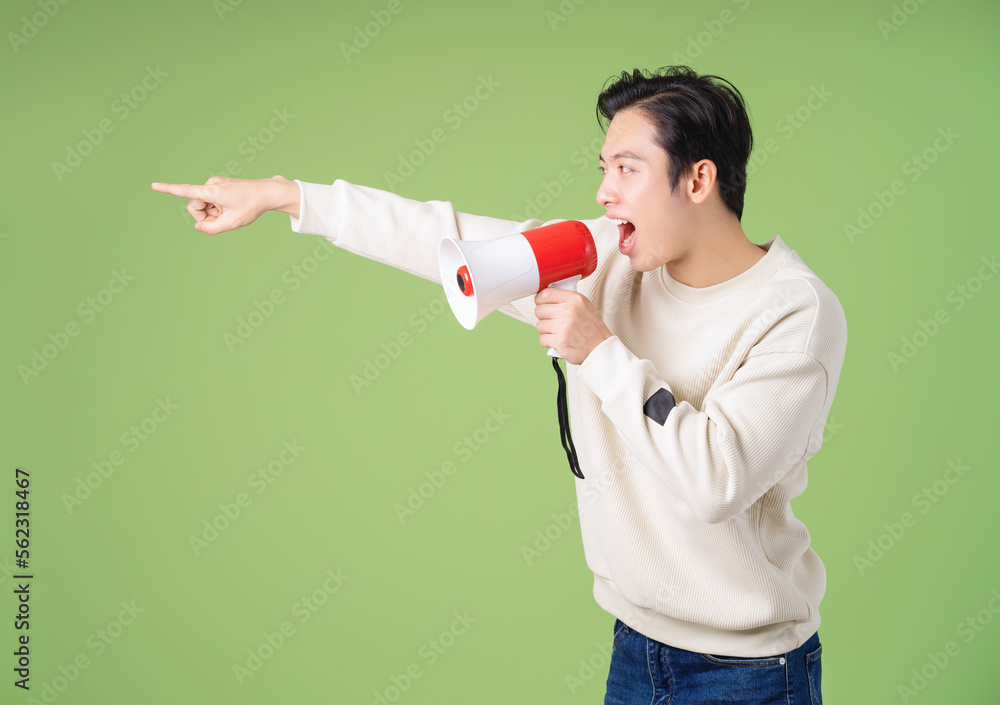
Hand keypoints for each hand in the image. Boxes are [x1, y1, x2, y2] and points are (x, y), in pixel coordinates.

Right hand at [150, 175, 295, 234]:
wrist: (266, 193)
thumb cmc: (251, 207)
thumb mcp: (232, 223)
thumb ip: (211, 229)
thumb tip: (198, 227)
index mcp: (212, 192)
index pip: (186, 191)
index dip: (168, 190)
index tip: (153, 185)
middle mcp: (210, 185)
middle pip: (195, 207)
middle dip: (205, 217)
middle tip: (223, 218)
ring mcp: (214, 184)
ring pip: (203, 205)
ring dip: (213, 213)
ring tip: (229, 211)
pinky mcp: (218, 186)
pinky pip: (210, 201)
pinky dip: (217, 208)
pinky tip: (231, 206)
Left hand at [533, 287, 611, 364]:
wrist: (601, 349)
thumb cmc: (593, 329)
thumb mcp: (584, 306)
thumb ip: (566, 300)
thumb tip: (547, 298)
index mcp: (575, 299)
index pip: (545, 294)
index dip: (540, 300)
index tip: (542, 304)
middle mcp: (569, 311)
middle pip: (539, 310)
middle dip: (544, 317)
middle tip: (553, 321)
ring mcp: (564, 326)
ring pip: (539, 325)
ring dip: (546, 331)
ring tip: (558, 332)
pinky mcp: (559, 341)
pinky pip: (542, 339)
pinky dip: (548, 342)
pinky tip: (558, 340)